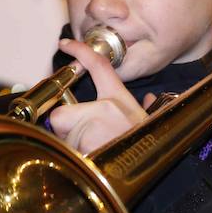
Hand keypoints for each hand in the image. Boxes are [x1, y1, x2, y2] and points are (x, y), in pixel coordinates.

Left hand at [47, 37, 149, 152]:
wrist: (150, 168)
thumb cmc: (148, 148)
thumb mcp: (148, 122)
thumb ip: (144, 108)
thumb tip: (149, 100)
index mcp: (120, 99)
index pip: (99, 66)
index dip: (80, 51)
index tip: (66, 44)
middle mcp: (106, 107)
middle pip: (61, 113)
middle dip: (67, 131)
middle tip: (88, 141)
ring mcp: (93, 125)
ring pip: (61, 137)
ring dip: (72, 148)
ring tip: (97, 153)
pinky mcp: (83, 145)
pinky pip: (63, 151)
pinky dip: (72, 160)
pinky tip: (91, 163)